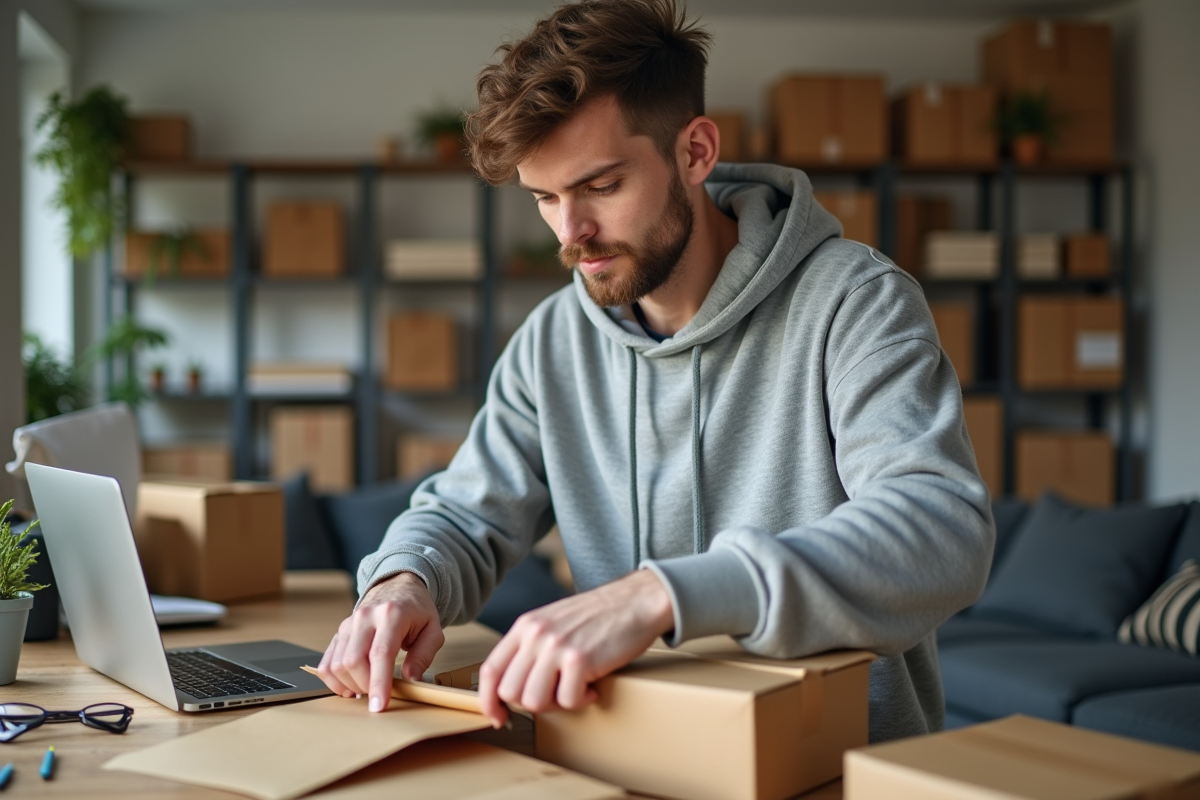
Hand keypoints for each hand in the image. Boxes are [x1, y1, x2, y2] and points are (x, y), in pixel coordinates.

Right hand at [317, 571, 444, 712]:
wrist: (397, 587)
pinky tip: (349, 686)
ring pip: (337, 664)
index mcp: (391, 615)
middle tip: (380, 694)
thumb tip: (410, 678)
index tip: (379, 706)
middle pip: (353, 661)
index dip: (378, 683)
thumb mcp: (433, 629)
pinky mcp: (339, 632)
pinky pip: (327, 662)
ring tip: (367, 689)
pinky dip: (334, 680)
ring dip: (350, 685)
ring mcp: (348, 624)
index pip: (380, 654)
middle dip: (365, 686)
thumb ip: (424, 655)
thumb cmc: (416, 610)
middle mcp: (365, 617)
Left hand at [477, 569, 673, 728]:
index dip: (489, 700)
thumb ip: (531, 648)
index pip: (490, 670)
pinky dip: (582, 700)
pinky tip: (593, 685)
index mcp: (525, 626)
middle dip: (533, 702)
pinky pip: (568, 701)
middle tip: (556, 694)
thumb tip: (514, 690)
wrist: (635, 601)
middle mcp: (536, 635)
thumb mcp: (552, 622)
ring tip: (575, 688)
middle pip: (511, 692)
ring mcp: (556, 646)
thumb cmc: (597, 616)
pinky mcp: (580, 659)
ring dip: (557, 703)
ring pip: (535, 701)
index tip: (499, 717)